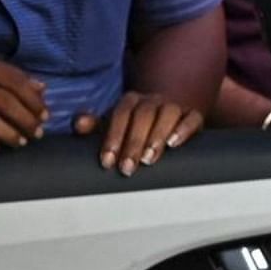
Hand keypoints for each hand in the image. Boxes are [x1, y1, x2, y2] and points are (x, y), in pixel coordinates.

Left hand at [74, 92, 203, 175]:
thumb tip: (78, 124)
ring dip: (157, 136)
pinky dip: (183, 129)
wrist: (169, 115)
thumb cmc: (135, 126)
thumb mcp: (113, 126)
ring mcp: (173, 106)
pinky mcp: (193, 115)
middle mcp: (151, 100)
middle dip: (133, 143)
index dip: (112, 138)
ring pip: (167, 113)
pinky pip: (192, 118)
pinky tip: (174, 144)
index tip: (107, 162)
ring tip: (148, 159)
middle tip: (127, 168)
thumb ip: (94, 125)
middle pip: (143, 115)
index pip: (119, 115)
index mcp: (130, 101)